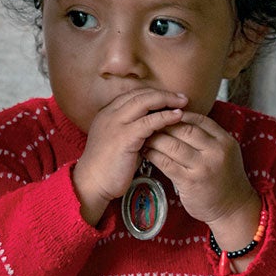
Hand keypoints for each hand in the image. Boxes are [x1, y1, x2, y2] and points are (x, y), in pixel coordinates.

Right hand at [70, 89, 187, 225]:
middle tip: (181, 97)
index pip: (133, 94)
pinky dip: (165, 117)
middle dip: (163, 94)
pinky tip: (177, 116)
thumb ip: (131, 130)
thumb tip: (153, 125)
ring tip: (183, 102)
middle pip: (140, 94)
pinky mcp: (124, 137)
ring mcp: (116, 124)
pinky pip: (149, 122)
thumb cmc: (107, 166)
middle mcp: (110, 114)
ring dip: (166, 101)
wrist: (92, 182)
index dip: (153, 93)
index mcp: (107, 113)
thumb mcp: (117, 141)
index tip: (170, 96)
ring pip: (144, 102)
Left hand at [143, 112, 260, 250]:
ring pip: (172, 145)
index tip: (163, 113)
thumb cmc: (224, 178)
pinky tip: (146, 152)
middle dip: (163, 124)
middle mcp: (215, 152)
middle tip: (148, 122)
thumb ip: (207, 137)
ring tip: (144, 136)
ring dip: (155, 139)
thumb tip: (179, 117)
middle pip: (183, 128)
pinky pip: (166, 163)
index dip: (177, 114)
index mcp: (225, 141)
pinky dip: (153, 155)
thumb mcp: (223, 152)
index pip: (198, 119)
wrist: (233, 209)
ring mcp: (203, 167)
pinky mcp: (189, 182)